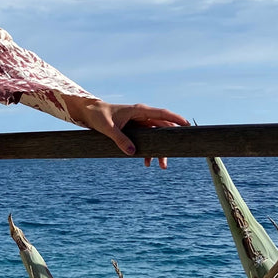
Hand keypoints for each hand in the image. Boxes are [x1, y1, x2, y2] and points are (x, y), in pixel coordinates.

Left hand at [64, 98, 188, 168]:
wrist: (89, 113)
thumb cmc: (99, 116)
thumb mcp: (108, 128)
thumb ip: (120, 139)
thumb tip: (133, 153)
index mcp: (139, 111)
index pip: (162, 114)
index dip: (176, 119)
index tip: (188, 126)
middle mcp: (142, 116)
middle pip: (162, 129)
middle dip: (168, 144)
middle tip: (172, 157)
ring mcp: (139, 123)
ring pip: (156, 137)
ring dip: (158, 151)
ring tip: (161, 166)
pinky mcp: (135, 129)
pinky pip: (146, 140)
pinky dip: (147, 151)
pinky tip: (146, 162)